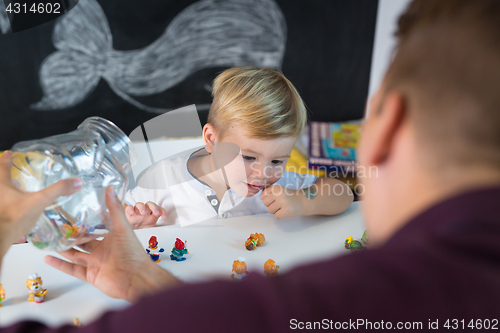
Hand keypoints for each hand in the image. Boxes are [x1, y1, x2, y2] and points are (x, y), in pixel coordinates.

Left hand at [0, 151, 82, 256]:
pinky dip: (10, 210)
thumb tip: (77, 181)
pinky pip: (5, 211)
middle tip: (12, 174)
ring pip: (2, 196)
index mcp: (3, 186)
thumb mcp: (40, 200)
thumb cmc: (15, 216)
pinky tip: (19, 215)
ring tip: (17, 194)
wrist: (0, 238)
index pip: (3, 167)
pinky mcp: (1, 219)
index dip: (6, 159)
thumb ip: (58, 190)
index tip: (8, 153)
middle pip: (0, 182)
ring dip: (7, 194)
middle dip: (6, 178)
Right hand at [45, 186, 181, 301]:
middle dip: (71, 235)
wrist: (136, 279)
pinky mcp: (91, 275)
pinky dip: (60, 265)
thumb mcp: (123, 228)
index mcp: (111, 237)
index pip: (96, 226)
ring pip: (75, 254)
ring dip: (63, 248)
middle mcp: (103, 250)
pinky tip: (49, 257)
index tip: (74, 211)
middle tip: (57, 226)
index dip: (86, 220)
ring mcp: (96, 263)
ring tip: (50, 239)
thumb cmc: (133, 253)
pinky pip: (73, 269)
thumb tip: (110, 189)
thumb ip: (115, 209)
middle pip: (83, 241)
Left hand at [260, 185, 306, 219]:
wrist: (304, 201)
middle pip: (265, 203)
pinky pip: (276, 216)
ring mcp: (283, 202)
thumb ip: (270, 192)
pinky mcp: (287, 210)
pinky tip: (285, 212)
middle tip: (279, 204)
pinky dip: (280, 216)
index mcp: (276, 188)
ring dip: (275, 211)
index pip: (263, 195)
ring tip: (282, 207)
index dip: (268, 199)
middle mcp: (279, 193)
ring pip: (270, 210)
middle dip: (270, 205)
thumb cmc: (289, 197)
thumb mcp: (280, 191)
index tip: (275, 199)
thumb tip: (260, 197)